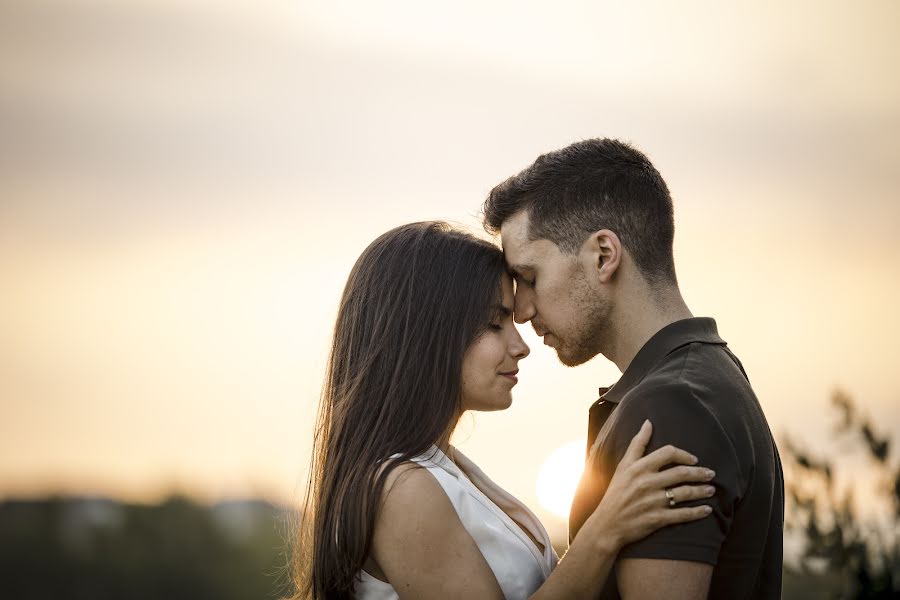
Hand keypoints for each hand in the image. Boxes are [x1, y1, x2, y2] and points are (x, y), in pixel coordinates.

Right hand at [582, 420, 714, 549]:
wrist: (607, 524)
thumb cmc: (616, 492)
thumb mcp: (623, 466)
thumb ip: (637, 444)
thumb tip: (648, 422)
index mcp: (639, 467)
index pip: (668, 453)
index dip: (684, 455)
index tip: (694, 460)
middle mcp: (647, 483)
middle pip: (681, 473)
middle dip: (700, 473)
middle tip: (711, 474)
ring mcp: (653, 501)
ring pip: (685, 493)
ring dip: (702, 491)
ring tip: (711, 490)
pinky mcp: (657, 519)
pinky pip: (683, 514)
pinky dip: (697, 512)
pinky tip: (707, 510)